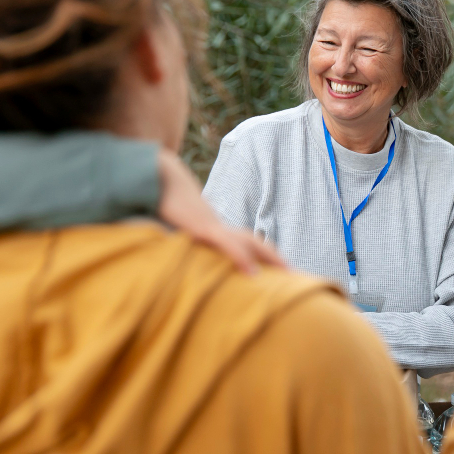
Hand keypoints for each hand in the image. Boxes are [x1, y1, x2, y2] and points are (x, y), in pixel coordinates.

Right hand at [157, 150, 285, 273]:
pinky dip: (241, 258)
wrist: (160, 179)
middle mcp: (219, 226)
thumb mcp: (174, 226)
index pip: (245, 241)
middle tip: (294, 275)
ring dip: (268, 257)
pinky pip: (227, 245)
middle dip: (274, 257)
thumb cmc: (166, 204)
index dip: (263, 253)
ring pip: (248, 243)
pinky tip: (252, 274)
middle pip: (254, 242)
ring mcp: (213, 227)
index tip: (279, 270)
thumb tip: (187, 251)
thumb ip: (185, 238)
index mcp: (215, 228)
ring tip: (286, 273)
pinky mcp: (203, 230)